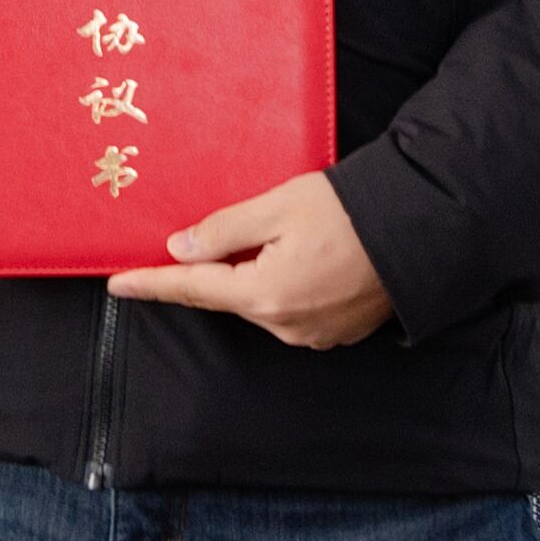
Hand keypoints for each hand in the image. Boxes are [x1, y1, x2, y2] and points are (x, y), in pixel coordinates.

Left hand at [105, 171, 391, 348]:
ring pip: (260, 303)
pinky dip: (283, 285)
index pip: (192, 289)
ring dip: (254, 274)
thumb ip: (223, 230)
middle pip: (228, 296)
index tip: (116, 284)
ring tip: (280, 234)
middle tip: (214, 233)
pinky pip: (291, 310)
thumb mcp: (279, 206)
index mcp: (264, 294)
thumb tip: (180, 250)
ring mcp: (313, 334)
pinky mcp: (336, 332)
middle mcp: (285, 326)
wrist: (424, 229)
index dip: (151, 284)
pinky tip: (304, 255)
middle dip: (214, 268)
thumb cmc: (352, 211)